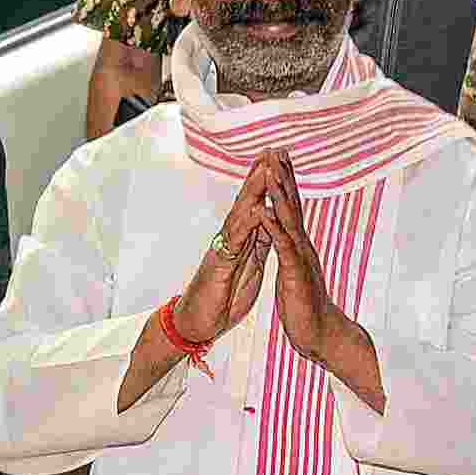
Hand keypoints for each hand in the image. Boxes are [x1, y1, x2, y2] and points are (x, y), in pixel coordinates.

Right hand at [174, 157, 275, 342]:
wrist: (196, 324)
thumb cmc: (220, 298)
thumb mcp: (248, 268)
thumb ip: (256, 245)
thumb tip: (268, 226)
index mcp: (242, 240)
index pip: (257, 206)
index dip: (267, 184)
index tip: (279, 161)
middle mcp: (231, 239)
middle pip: (247, 201)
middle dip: (260, 175)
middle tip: (272, 150)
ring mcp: (224, 249)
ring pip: (240, 214)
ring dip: (253, 191)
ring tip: (266, 168)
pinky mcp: (219, 265)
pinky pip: (234, 242)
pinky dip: (246, 225)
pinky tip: (256, 210)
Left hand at [257, 150, 347, 363]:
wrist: (321, 333)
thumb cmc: (305, 306)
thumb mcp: (295, 272)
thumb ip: (292, 252)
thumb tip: (290, 237)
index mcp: (297, 245)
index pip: (290, 207)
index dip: (284, 182)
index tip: (276, 158)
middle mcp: (301, 245)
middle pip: (291, 204)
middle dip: (282, 176)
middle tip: (275, 149)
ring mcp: (299, 257)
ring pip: (288, 219)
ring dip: (278, 193)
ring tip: (269, 170)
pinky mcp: (294, 273)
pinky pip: (283, 247)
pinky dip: (273, 227)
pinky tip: (264, 211)